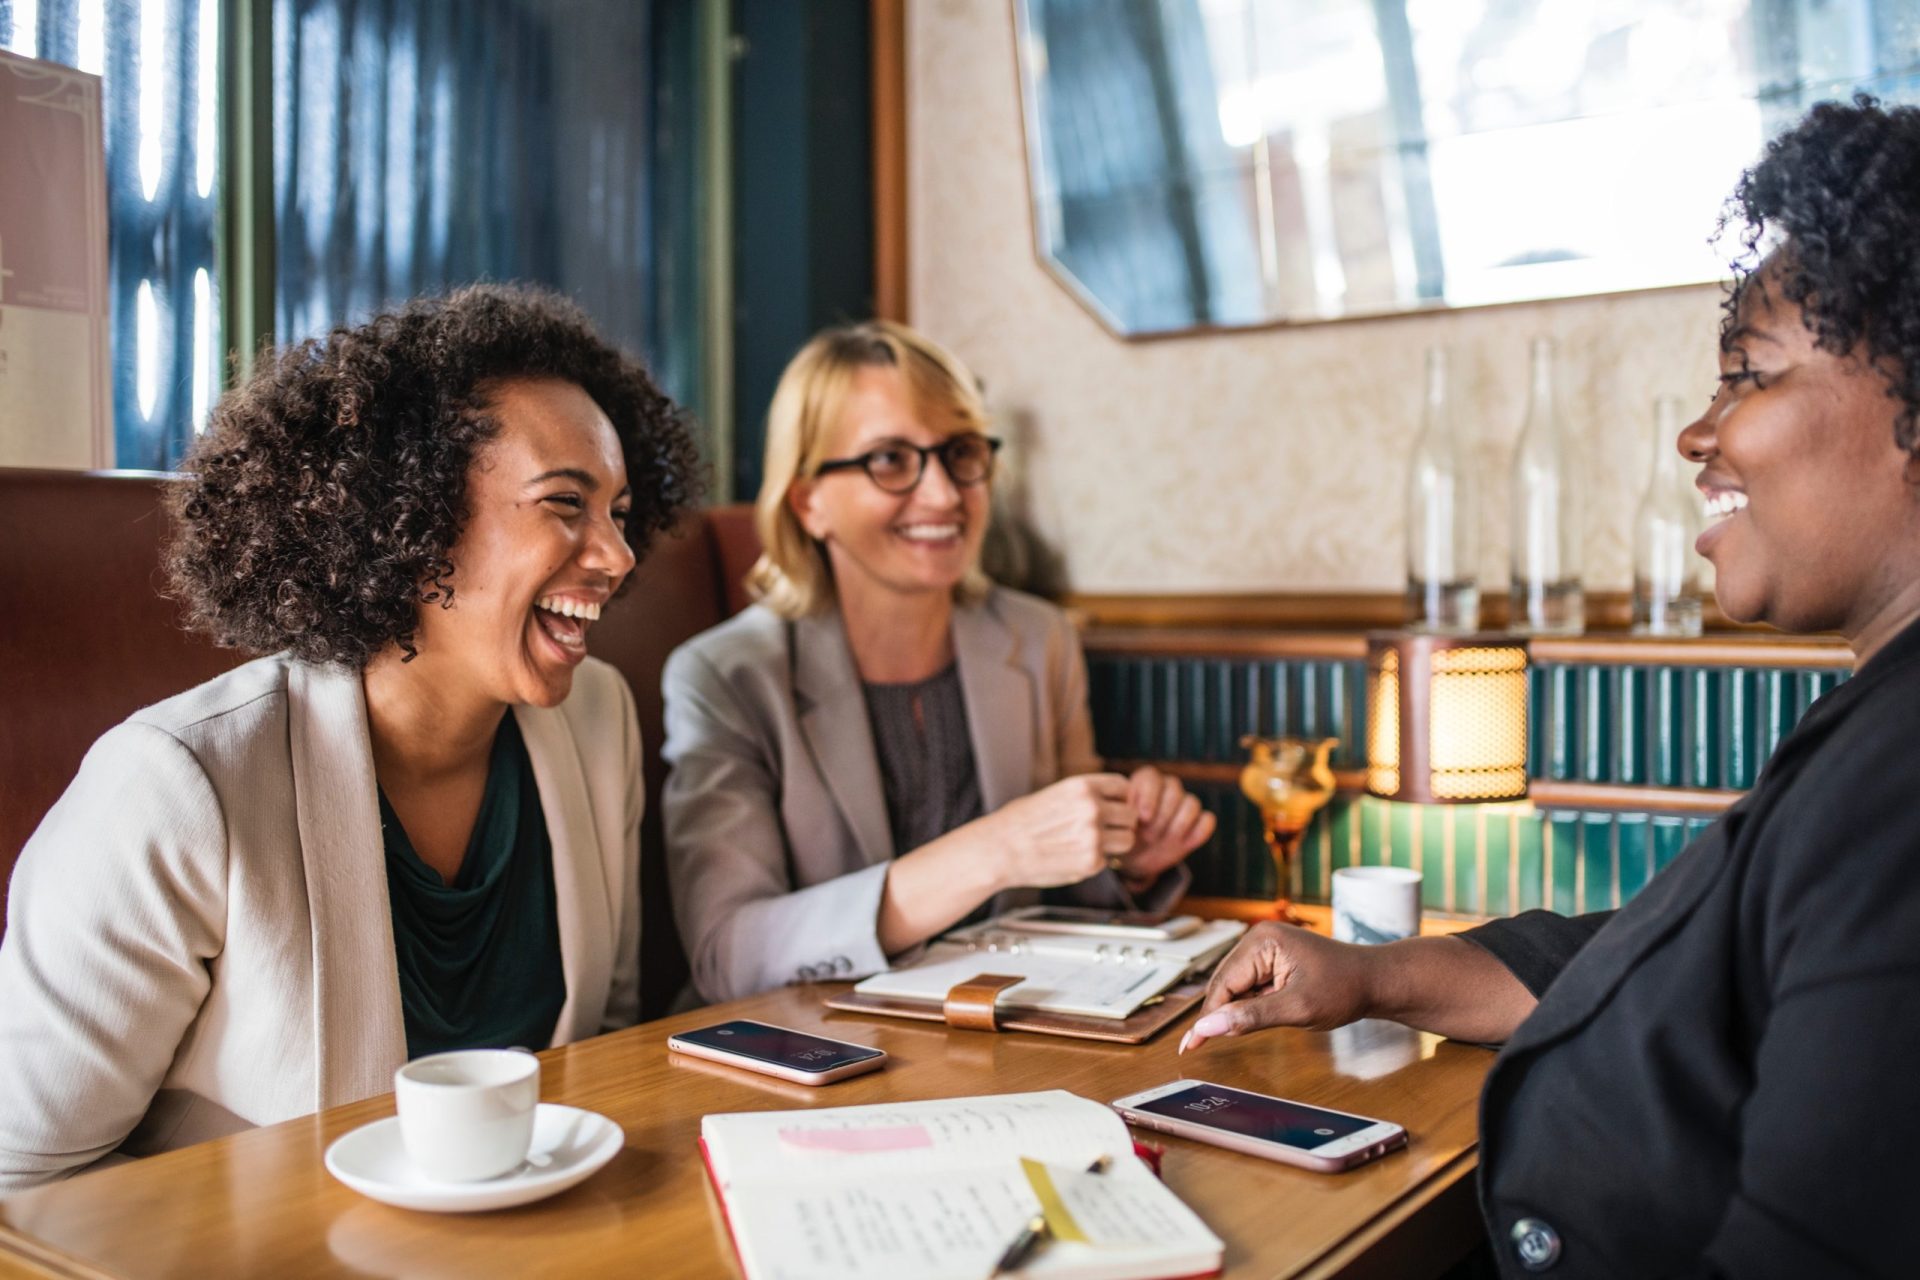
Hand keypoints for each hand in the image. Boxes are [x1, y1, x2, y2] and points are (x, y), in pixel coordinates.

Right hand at [989, 773, 1137, 889]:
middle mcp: (1093, 809)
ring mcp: (1094, 837)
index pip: (1123, 786)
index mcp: (1083, 787)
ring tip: (1090, 845)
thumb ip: (1086, 797)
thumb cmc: (1020, 821)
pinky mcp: (1091, 862)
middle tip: (1103, 831)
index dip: (1119, 798)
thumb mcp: (1056, 793)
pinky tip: (1072, 857)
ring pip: (1128, 840)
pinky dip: (1095, 862)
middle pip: (1131, 815)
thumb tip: (1113, 804)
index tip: (1112, 807)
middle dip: (1120, 824)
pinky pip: (1107, 861)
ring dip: (1114, 844)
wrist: (1000, 849)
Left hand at [1117, 766, 1214, 887]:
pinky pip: (1207, 821)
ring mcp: (1184, 805)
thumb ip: (1122, 812)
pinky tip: (1182, 843)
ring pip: (1192, 803)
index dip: (1149, 797)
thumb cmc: (1122, 835)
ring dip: (1177, 825)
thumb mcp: (1115, 823)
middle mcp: (1167, 788)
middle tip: (1148, 835)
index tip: (1142, 817)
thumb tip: (1131, 811)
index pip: (1152, 777)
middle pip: (1174, 791)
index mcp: (1144, 781)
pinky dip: (1197, 832)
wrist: (1134, 857)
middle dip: (1162, 817)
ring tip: (1161, 841)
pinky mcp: (1198, 823)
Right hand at [1179, 922, 1375, 1051]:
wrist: (1376, 981)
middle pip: (1224, 983)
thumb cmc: (1346, 989)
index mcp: (1263, 941)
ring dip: (1237, 1010)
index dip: (1207, 1016)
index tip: (1191, 1044)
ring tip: (1250, 1028)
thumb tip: (1210, 1026)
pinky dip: (1250, 1005)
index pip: (1223, 983)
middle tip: (1198, 1046)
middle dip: (1219, 1014)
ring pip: (1235, 987)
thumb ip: (1251, 1017)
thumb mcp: (1298, 1009)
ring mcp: (1266, 948)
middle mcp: (1260, 938)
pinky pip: (1250, 985)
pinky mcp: (1273, 960)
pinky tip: (1261, 1016)